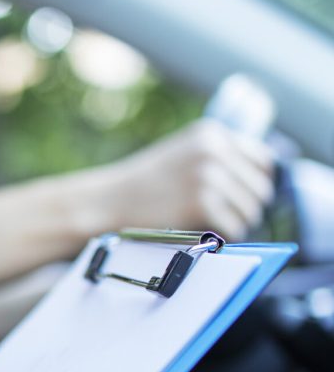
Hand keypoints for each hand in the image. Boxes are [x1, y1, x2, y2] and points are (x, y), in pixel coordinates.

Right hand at [97, 119, 274, 239]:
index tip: (244, 199)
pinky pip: (234, 228)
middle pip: (260, 189)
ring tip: (212, 229)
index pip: (263, 160)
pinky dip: (223, 238)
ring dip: (237, 225)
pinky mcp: (203, 204)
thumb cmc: (142, 186)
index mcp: (212, 134)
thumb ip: (216, 158)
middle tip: (225, 221)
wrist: (106, 201)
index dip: (257, 184)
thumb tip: (259, 180)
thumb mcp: (181, 155)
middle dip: (247, 209)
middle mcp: (214, 150)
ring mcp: (209, 176)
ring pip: (250, 211)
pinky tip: (205, 236)